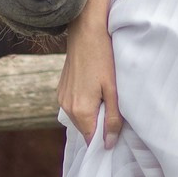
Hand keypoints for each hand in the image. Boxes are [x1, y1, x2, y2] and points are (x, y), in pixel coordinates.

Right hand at [57, 17, 122, 143]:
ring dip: (92, 114)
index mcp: (81, 110)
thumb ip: (113, 119)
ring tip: (106, 97)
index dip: (104, 139)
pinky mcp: (61, 90)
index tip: (117, 130)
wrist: (86, 31)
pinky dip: (85, 105)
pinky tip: (95, 90)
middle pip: (85, 129)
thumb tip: (108, 144)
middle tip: (114, 109)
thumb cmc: (104, 58)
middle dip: (99, 126)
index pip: (91, 139)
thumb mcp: (114, 90)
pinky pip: (74, 107)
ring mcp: (61, 98)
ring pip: (79, 118)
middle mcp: (67, 107)